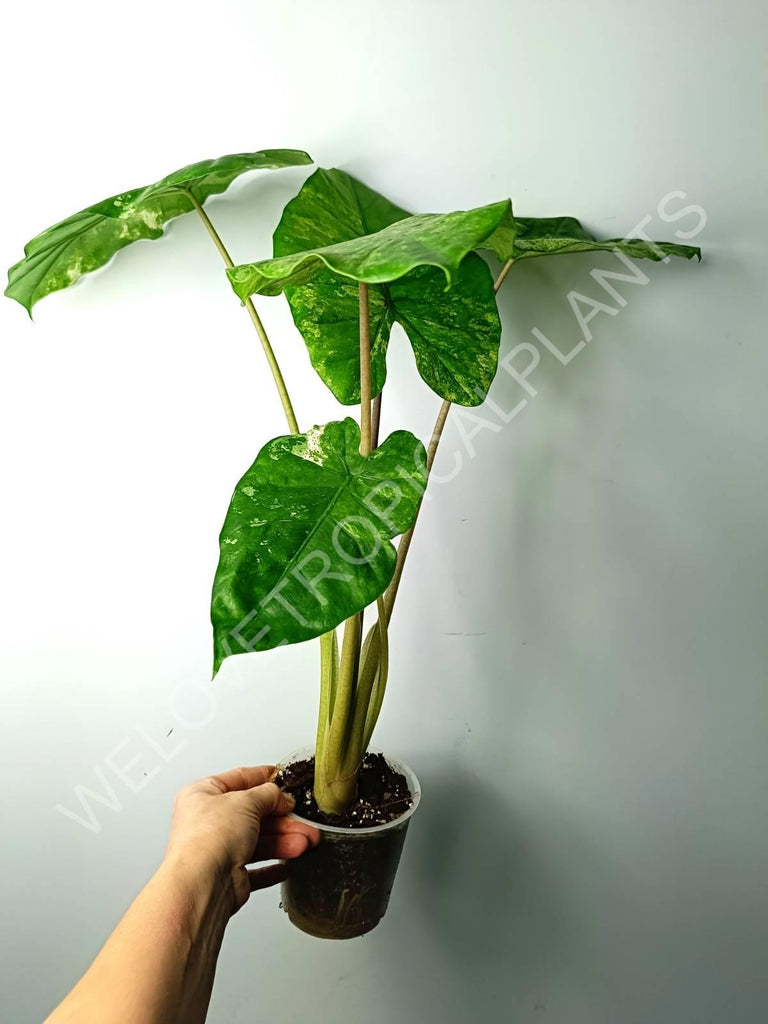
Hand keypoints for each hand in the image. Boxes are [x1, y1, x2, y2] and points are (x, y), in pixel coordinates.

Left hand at [165, 765, 319, 912]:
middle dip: (283, 819)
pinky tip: (286, 866)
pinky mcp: (229, 876)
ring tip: (306, 841)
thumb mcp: (246, 801)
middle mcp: (208, 822)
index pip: (239, 779)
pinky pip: (256, 870)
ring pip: (259, 841)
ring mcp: (218, 850)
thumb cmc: (209, 839)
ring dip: (285, 841)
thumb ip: (268, 794)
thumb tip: (280, 795)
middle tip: (303, 819)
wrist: (203, 883)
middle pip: (254, 814)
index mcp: (203, 795)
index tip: (283, 778)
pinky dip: (273, 867)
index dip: (263, 778)